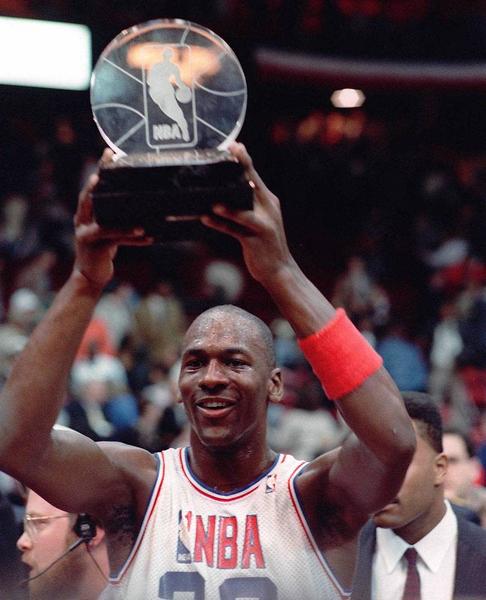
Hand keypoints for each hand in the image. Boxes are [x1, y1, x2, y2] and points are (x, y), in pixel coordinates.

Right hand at [73, 149, 152, 288]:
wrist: (90, 276)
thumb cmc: (104, 249)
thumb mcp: (110, 229)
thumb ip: (118, 215)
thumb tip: (144, 200)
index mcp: (87, 213)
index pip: (93, 187)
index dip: (100, 170)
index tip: (109, 153)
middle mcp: (83, 220)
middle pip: (90, 198)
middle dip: (100, 183)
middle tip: (108, 169)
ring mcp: (86, 234)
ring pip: (105, 223)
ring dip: (124, 220)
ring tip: (138, 210)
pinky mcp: (95, 248)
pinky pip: (116, 240)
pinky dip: (132, 238)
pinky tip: (149, 236)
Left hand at [200, 143, 292, 284]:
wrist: (279, 270)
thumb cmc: (263, 244)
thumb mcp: (257, 220)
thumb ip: (244, 205)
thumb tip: (221, 193)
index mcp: (268, 201)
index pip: (254, 176)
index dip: (244, 159)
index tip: (233, 144)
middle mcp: (268, 209)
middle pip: (252, 184)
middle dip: (240, 168)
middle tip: (226, 153)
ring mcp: (263, 224)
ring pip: (243, 211)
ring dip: (228, 206)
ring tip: (213, 199)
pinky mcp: (255, 240)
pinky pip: (234, 230)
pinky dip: (220, 224)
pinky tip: (206, 218)